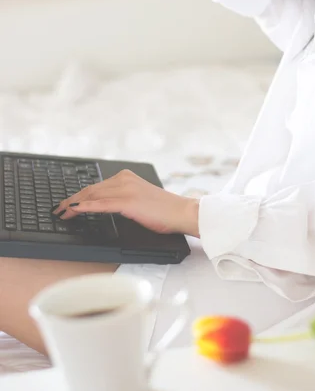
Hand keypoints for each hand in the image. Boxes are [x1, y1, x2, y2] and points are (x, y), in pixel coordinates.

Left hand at [52, 169, 199, 236]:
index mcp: (126, 177)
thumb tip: (103, 206)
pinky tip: (75, 209)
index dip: (79, 195)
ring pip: (92, 195)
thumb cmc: (163, 210)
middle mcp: (124, 179)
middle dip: (72, 200)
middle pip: (90, 189)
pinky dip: (85, 206)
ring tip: (63, 213)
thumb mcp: (138, 199)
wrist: (180, 212)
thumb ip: (121, 198)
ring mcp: (125, 189)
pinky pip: (101, 204)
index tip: (68, 203)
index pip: (96, 186)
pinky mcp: (128, 202)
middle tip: (59, 210)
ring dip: (74, 205)